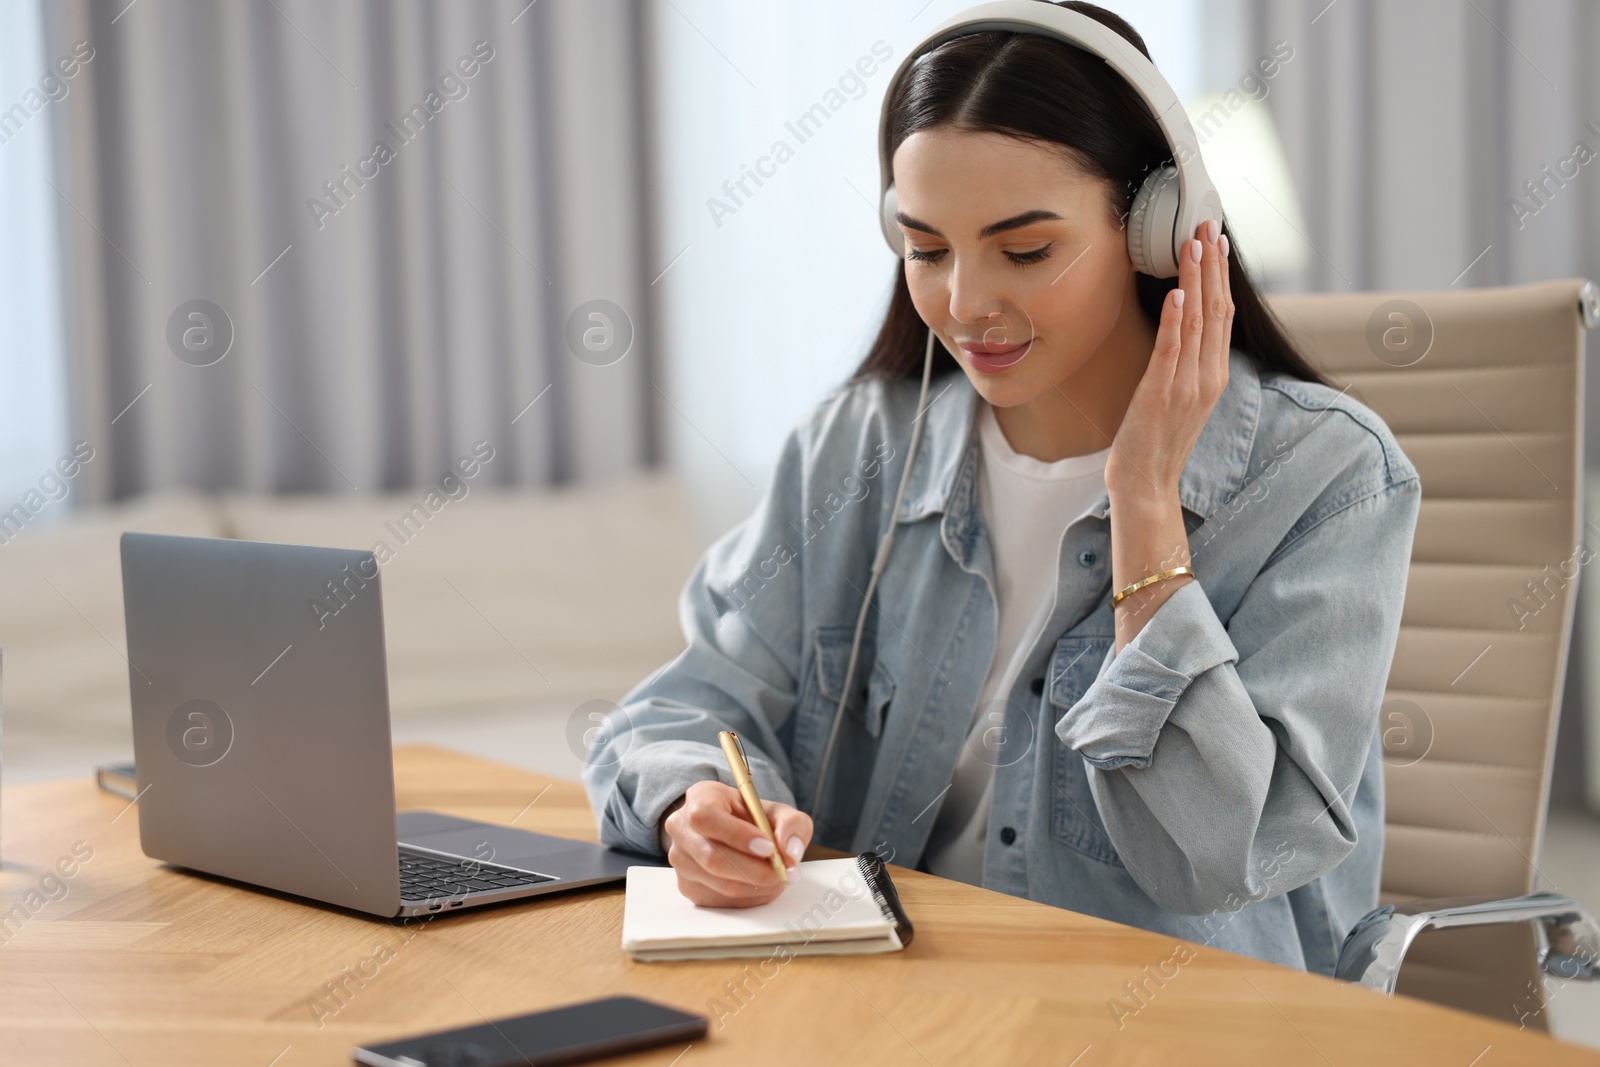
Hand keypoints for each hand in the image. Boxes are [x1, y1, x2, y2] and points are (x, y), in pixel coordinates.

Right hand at [659, 779, 812, 907]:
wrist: (731, 832)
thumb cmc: (752, 819)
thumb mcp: (777, 811)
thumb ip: (792, 825)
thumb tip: (791, 852)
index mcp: (699, 798)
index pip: (707, 817)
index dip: (738, 835)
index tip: (769, 848)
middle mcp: (681, 828)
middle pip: (712, 857)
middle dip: (754, 869)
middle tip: (783, 872)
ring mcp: (680, 860)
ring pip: (719, 883)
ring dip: (757, 886)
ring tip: (778, 878)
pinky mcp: (687, 887)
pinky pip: (721, 900)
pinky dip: (750, 897)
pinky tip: (762, 886)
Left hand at [1105, 218, 1233, 498]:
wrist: (1146, 483)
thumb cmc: (1155, 441)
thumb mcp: (1179, 397)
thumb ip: (1186, 365)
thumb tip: (1181, 329)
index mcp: (1213, 375)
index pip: (1222, 314)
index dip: (1220, 275)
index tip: (1216, 240)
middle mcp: (1207, 376)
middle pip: (1215, 308)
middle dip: (1211, 264)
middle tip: (1206, 223)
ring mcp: (1187, 385)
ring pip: (1196, 321)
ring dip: (1195, 279)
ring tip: (1191, 243)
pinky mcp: (1161, 393)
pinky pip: (1171, 349)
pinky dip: (1175, 318)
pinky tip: (1175, 292)